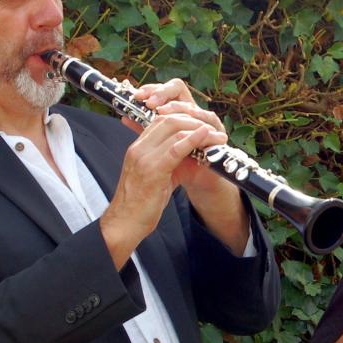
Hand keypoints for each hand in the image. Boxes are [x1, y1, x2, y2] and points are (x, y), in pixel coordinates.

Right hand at [118, 79, 248, 255]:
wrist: (124, 224)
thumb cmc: (139, 205)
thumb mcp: (154, 178)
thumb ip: (167, 163)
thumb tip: (189, 154)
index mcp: (137, 149)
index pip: (159, 121)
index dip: (183, 118)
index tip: (201, 124)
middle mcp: (138, 149)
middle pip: (168, 120)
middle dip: (193, 120)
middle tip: (213, 128)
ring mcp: (144, 158)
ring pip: (174, 130)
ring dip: (200, 129)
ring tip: (217, 136)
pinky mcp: (153, 170)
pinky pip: (176, 149)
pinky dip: (193, 139)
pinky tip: (206, 136)